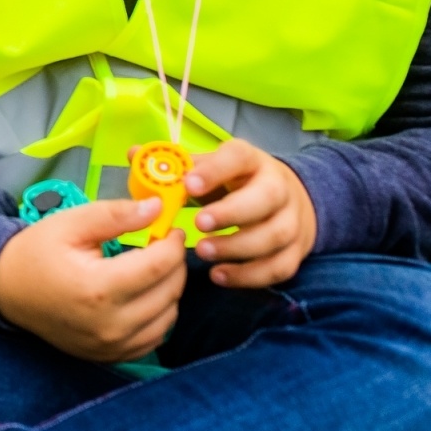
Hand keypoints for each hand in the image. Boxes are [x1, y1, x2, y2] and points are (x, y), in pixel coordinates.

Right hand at [0, 196, 186, 362]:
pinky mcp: (112, 356)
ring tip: (150, 269)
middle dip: (173, 263)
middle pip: (170, 291)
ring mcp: (112, 345)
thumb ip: (116, 214)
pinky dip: (158, 315)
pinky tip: (143, 295)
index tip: (170, 229)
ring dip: (168, 290)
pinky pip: (155, 337)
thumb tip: (157, 208)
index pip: (160, 266)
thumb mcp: (70, 223)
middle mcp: (110, 324)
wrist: (6, 291)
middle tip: (160, 245)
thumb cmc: (37, 252)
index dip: (173, 243)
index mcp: (98, 288)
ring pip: (169, 316)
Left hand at [186, 139, 316, 288]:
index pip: (237, 157)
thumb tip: (134, 154)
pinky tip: (220, 275)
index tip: (188, 184)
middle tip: (197, 224)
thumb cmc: (235, 184)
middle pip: (266, 198)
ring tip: (203, 252)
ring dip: (237, 248)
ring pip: (274, 235)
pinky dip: (249, 275)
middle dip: (231, 213)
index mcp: (250, 160)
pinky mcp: (297, 251)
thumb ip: (176, 166)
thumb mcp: (211, 168)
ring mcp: (292, 220)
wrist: (289, 201)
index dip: (214, 171)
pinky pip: (279, 267)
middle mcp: (278, 187)